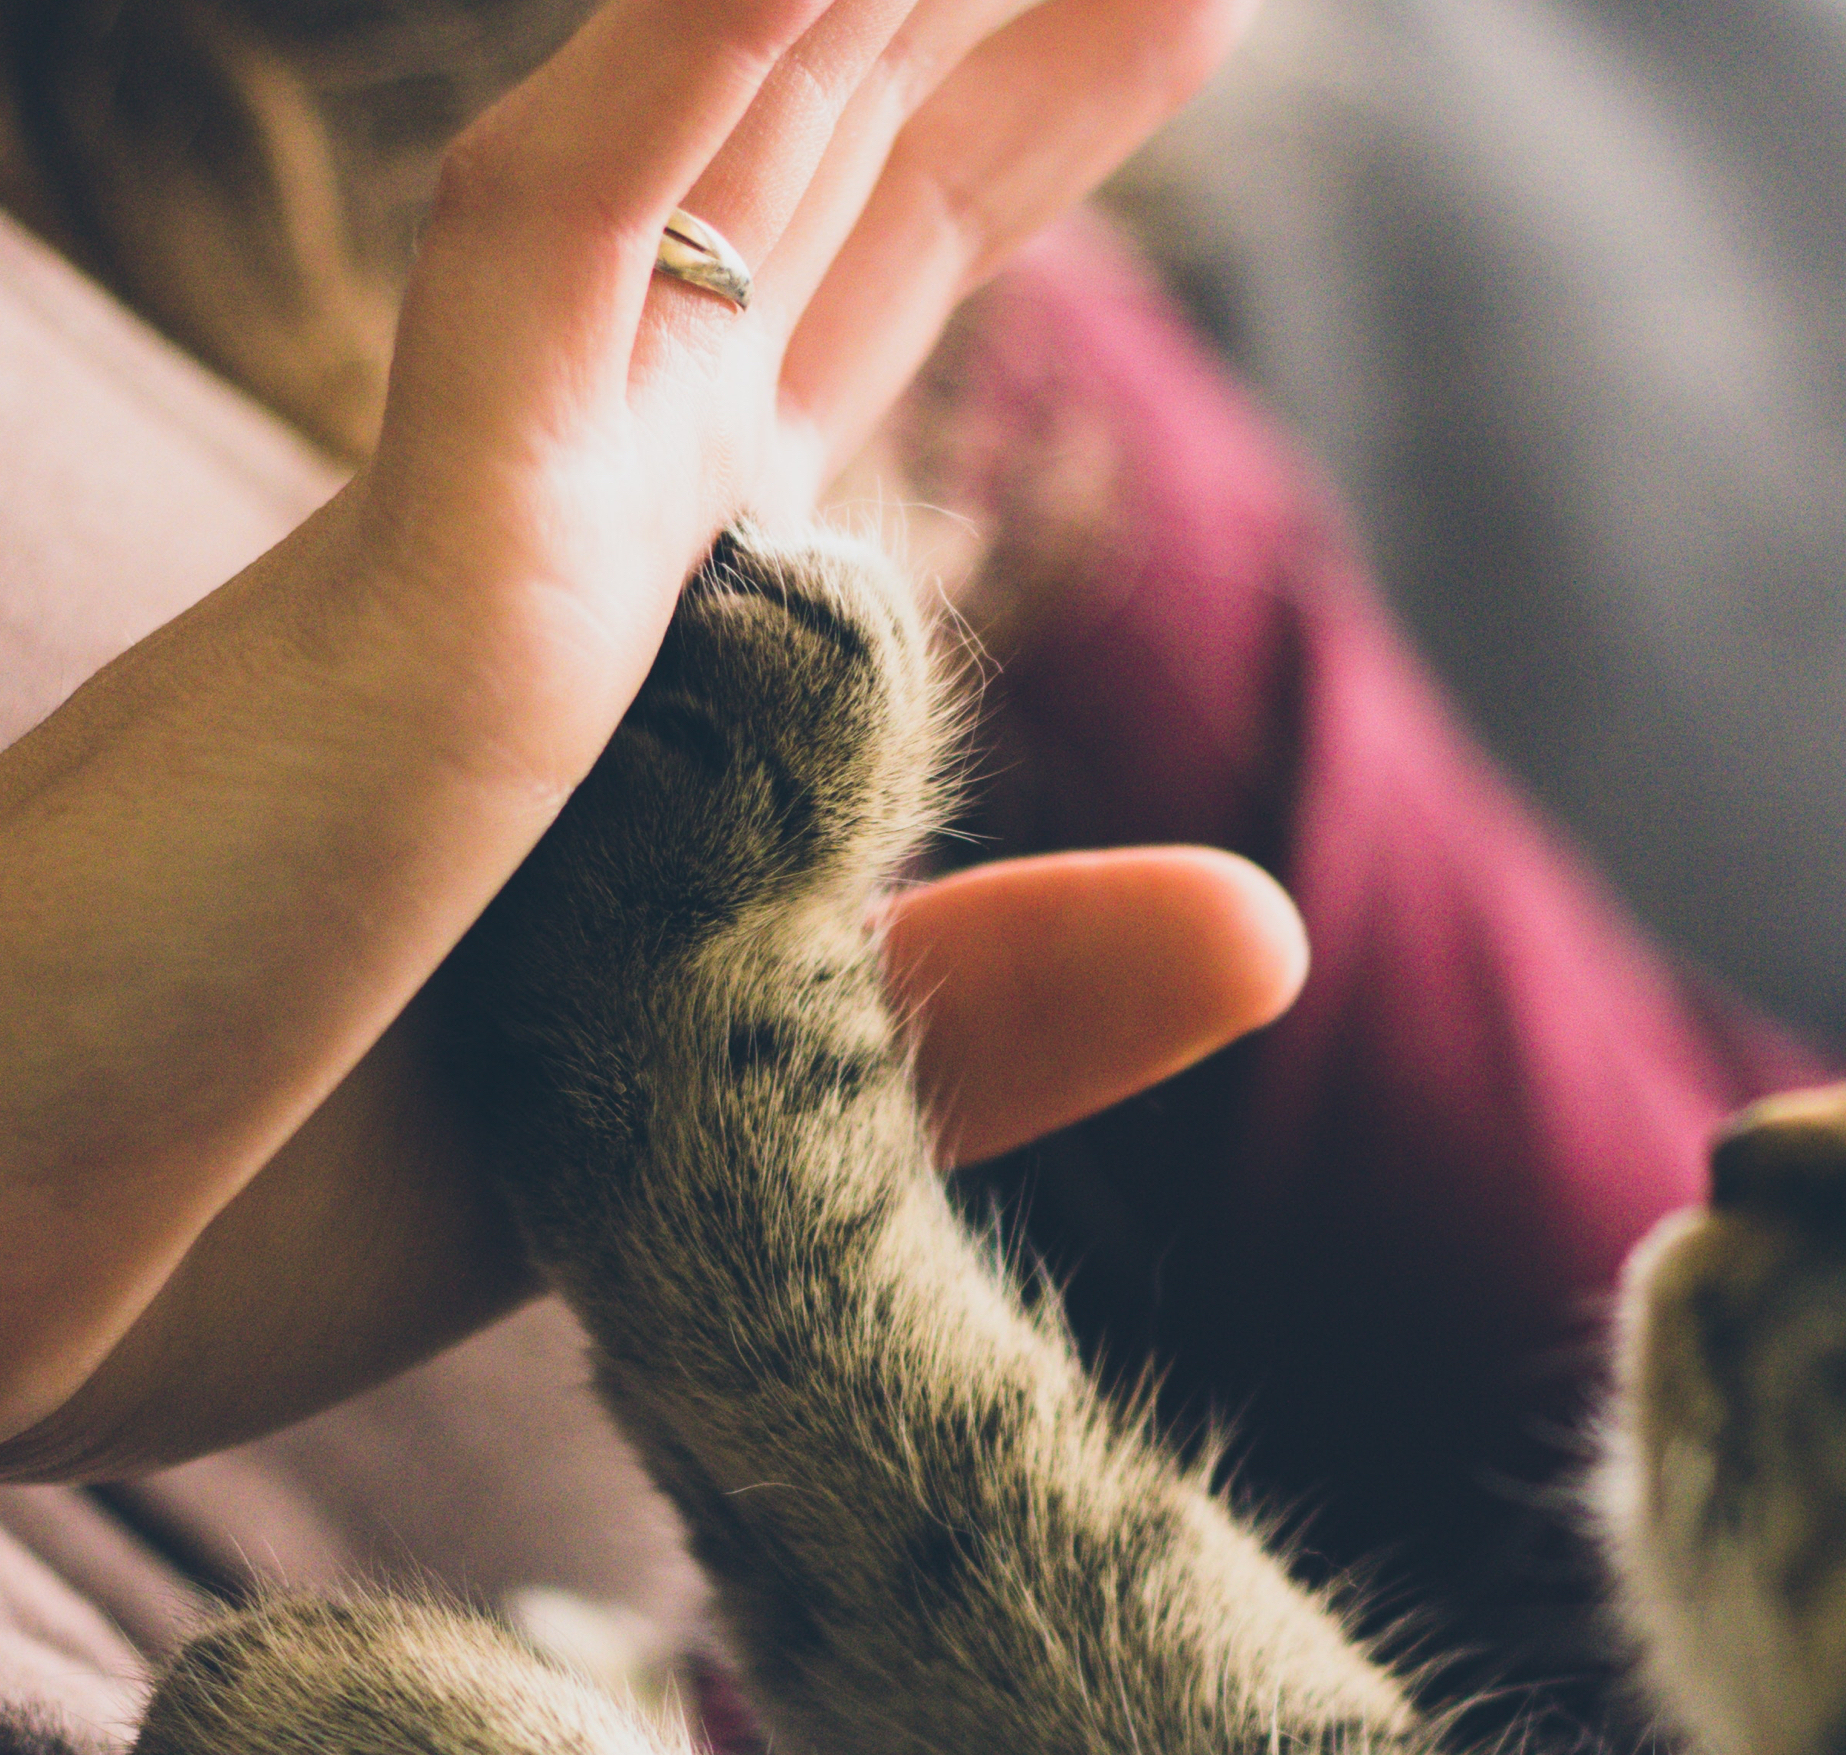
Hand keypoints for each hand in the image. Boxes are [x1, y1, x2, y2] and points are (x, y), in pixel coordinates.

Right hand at [0, 0, 1250, 1464]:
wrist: (35, 1275)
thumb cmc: (317, 1179)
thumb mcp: (750, 1083)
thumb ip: (1007, 995)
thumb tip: (1275, 928)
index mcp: (661, 592)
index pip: (868, 276)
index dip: (1016, 120)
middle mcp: (592, 497)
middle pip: (830, 157)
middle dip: (985, 7)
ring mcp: (501, 504)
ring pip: (717, 134)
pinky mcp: (419, 573)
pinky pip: (555, 245)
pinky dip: (688, 67)